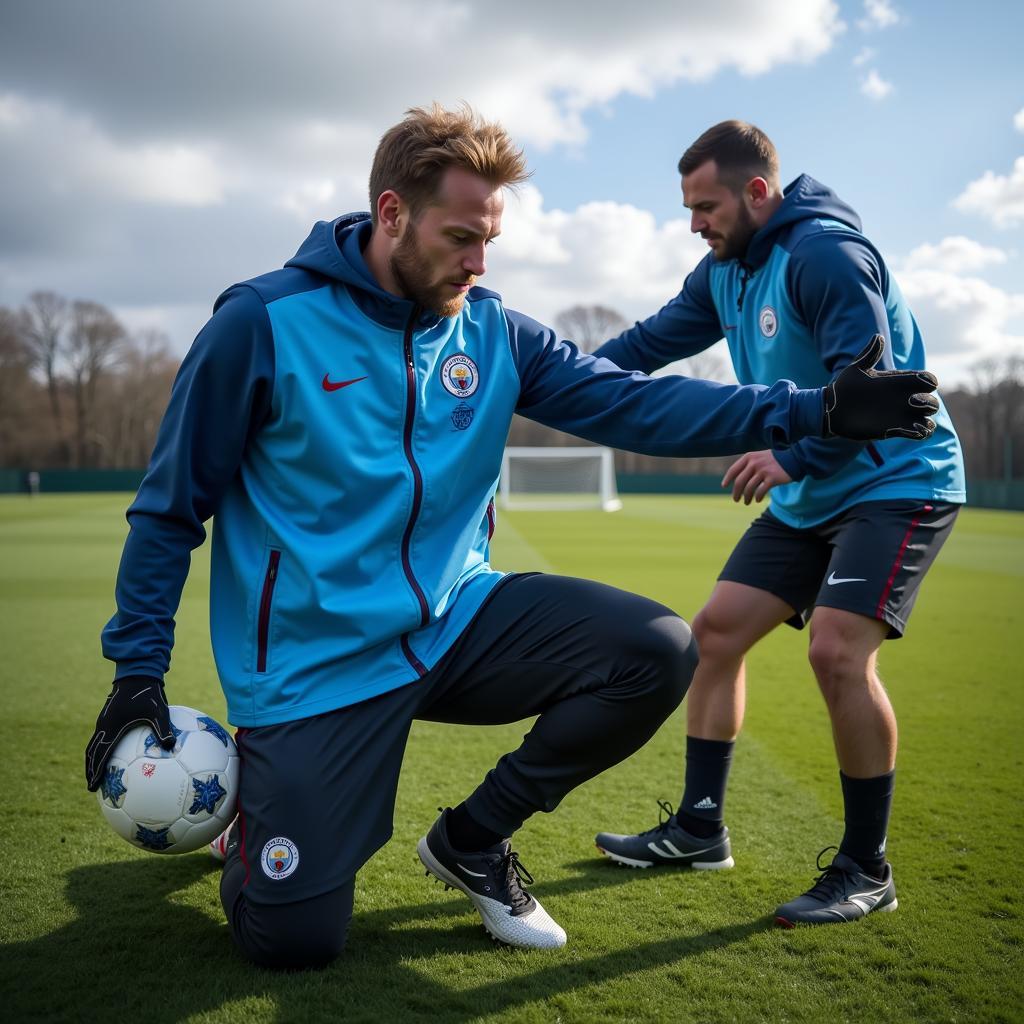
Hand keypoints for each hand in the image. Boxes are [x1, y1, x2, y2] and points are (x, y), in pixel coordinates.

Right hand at [85, 675, 174, 790]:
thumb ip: (163, 729)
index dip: (96, 772)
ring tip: (96, 774)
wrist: (138, 673)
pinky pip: (101, 737)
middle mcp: (104, 726)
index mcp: (112, 727)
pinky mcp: (109, 717)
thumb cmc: (149, 692)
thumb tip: (171, 746)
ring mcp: (104, 721)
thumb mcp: (159, 711)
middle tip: (91, 787)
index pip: (101, 754)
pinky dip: (100, 749)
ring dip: (93, 760)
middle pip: (92, 752)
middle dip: (90, 770)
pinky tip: (111, 754)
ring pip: (94, 744)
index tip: (93, 787)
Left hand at [722, 450, 792, 503]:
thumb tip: (735, 480)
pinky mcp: (772, 478)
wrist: (793, 459)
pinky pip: (760, 491)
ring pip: (749, 488)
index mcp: (749, 457)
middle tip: (736, 499)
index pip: (733, 470)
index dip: (727, 479)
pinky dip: (757, 497)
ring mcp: (763, 471)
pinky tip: (757, 500)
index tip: (724, 486)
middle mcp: (754, 463)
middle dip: (736, 493)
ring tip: (746, 502)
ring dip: (746, 498)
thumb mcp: (758, 457)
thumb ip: (747, 465)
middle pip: (739, 482)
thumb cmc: (773, 460)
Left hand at [823, 334, 938, 440]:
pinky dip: (921, 433)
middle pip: (932, 401)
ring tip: (917, 423)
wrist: (832, 410)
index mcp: (898, 383)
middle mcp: (903, 400)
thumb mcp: (856, 370)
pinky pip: (918, 433)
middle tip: (912, 401)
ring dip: (928, 421)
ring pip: (928, 419)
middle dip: (928, 401)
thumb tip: (878, 337)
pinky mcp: (895, 430)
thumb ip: (869, 354)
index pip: (926, 380)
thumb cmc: (844, 388)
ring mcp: (900, 416)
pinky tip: (912, 431)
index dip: (929, 381)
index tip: (924, 382)